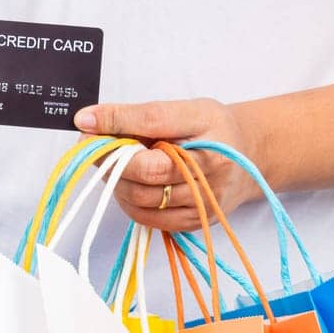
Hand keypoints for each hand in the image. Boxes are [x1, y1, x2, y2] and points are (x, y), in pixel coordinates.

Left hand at [73, 99, 265, 230]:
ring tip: (114, 165)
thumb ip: (138, 115)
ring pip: (141, 198)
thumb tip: (87, 120)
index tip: (86, 122)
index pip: (154, 123)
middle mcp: (210, 171)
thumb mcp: (185, 110)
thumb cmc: (213, 130)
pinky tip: (129, 184)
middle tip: (95, 147)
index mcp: (209, 130)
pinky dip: (128, 201)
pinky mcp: (193, 222)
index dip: (116, 122)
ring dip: (117, 182)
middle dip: (111, 159)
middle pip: (145, 170)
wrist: (248, 158)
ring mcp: (203, 202)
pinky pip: (147, 218)